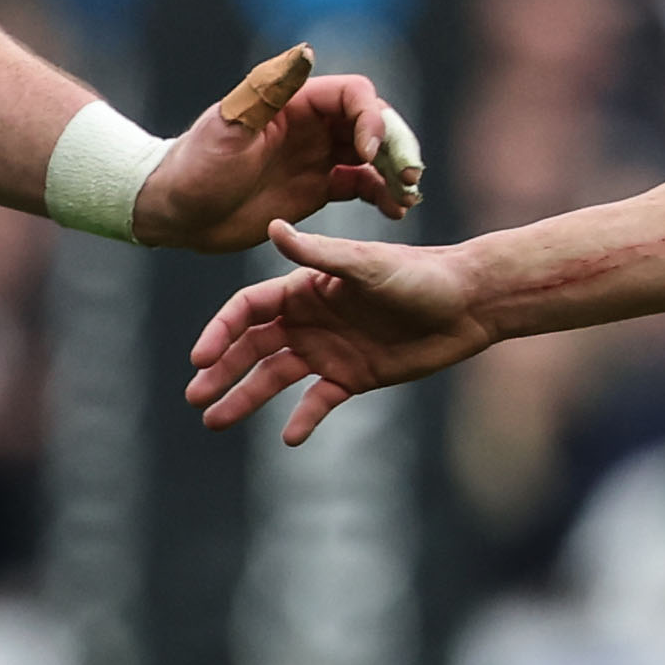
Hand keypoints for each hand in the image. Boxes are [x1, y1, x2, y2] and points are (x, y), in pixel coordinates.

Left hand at [131, 62, 424, 253]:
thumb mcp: (229, 127)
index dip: (372, 118)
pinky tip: (395, 209)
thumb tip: (306, 51)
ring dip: (396, 171)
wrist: (174, 210)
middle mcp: (312, 126)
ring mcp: (317, 156)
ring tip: (408, 196)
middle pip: (374, 123)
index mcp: (296, 103)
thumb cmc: (195, 165)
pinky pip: (362, 185)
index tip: (367, 153)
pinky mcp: (316, 188)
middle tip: (410, 177)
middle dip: (397, 146)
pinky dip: (382, 194)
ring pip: (374, 155)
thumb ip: (269, 91)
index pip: (354, 96)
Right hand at [183, 220, 491, 442]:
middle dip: (221, 371)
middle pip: (252, 347)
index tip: (200, 359)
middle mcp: (310, 319)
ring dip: (245, 398)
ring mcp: (329, 349)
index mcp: (305, 287)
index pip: (248, 310)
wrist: (469, 303)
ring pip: (275, 377)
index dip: (221, 332)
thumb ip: (317, 254)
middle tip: (195, 398)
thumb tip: (271, 226)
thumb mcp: (366, 265)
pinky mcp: (353, 376)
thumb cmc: (420, 274)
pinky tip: (287, 437)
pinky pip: (317, 401)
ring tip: (215, 422)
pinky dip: (301, 418)